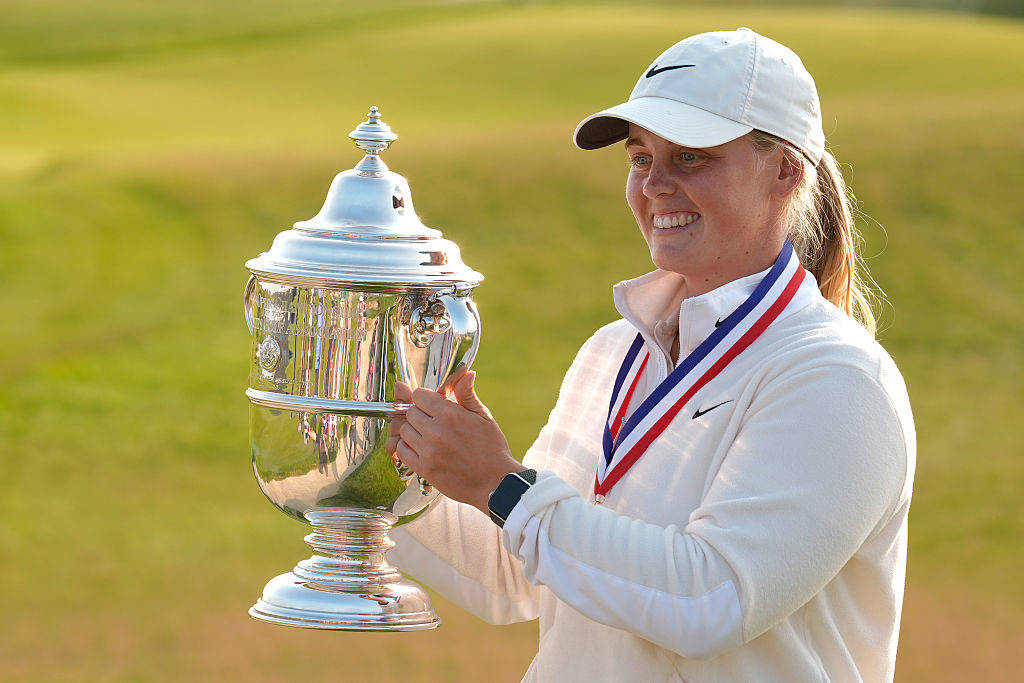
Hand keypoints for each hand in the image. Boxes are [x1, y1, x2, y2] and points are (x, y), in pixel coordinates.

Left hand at [385, 368, 523, 514]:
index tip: (430, 404)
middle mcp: (436, 430)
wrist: (495, 482)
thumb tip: (467, 373)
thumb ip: (467, 394)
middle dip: (419, 414)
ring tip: (427, 435)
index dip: (424, 399)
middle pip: (410, 412)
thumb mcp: (483, 417)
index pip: (419, 396)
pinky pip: (402, 450)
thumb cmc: (492, 449)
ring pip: (403, 430)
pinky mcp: (424, 468)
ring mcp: (428, 450)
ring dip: (412, 431)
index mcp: (450, 414)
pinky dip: (407, 447)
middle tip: (431, 421)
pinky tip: (420, 448)